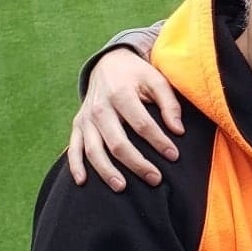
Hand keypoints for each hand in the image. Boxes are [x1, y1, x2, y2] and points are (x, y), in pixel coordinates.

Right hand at [67, 48, 183, 190]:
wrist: (108, 63)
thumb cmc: (137, 75)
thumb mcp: (156, 80)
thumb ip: (170, 104)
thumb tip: (178, 131)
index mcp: (121, 94)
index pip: (142, 124)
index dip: (159, 141)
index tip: (174, 156)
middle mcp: (100, 108)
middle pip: (117, 142)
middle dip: (137, 163)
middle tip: (155, 179)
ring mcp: (86, 118)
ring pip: (93, 150)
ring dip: (107, 171)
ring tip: (122, 187)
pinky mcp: (78, 124)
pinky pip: (73, 148)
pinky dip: (75, 165)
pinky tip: (82, 182)